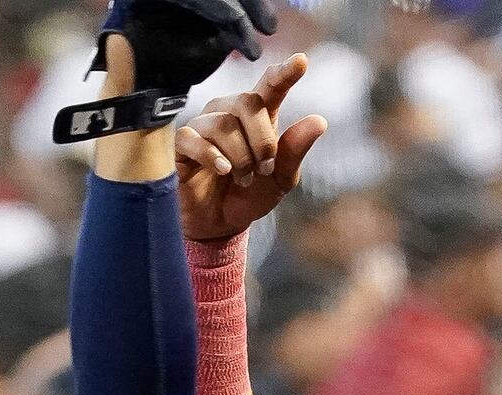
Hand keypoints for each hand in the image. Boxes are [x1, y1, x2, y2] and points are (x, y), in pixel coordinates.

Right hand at [175, 55, 326, 242]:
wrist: (220, 225)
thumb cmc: (249, 196)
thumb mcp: (280, 179)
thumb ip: (295, 151)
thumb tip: (319, 121)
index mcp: (256, 117)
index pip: (270, 86)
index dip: (284, 73)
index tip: (300, 62)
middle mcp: (228, 113)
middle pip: (247, 102)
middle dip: (262, 139)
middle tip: (264, 168)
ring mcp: (203, 126)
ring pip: (223, 124)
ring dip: (240, 157)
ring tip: (243, 179)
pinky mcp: (182, 144)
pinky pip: (194, 139)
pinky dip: (212, 156)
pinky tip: (223, 171)